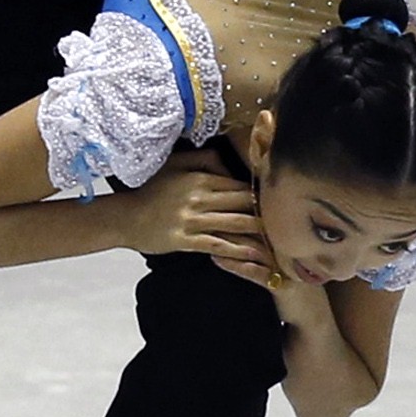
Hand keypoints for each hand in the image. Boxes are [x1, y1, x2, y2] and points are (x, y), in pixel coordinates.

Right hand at [119, 150, 269, 276]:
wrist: (124, 216)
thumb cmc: (150, 189)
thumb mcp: (176, 164)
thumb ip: (204, 159)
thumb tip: (229, 164)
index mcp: (200, 178)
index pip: (239, 185)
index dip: (261, 194)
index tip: (280, 202)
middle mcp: (200, 197)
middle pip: (243, 204)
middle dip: (267, 214)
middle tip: (290, 223)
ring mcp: (193, 220)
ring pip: (235, 225)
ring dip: (259, 235)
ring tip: (280, 243)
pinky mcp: (185, 240)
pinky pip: (217, 245)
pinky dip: (237, 251)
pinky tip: (253, 257)